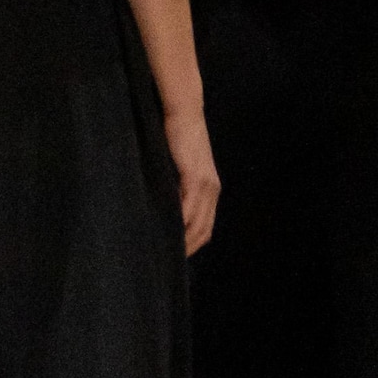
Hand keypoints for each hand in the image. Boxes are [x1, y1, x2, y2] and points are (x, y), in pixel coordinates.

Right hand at [165, 109, 220, 256]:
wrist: (185, 115)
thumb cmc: (178, 140)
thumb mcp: (182, 169)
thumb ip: (179, 189)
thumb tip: (165, 209)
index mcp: (211, 191)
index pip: (206, 228)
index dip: (193, 245)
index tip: (176, 257)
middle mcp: (212, 191)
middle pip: (203, 231)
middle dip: (187, 249)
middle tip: (167, 262)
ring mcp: (205, 184)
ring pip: (196, 224)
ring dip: (182, 240)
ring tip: (164, 252)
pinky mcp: (194, 177)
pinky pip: (188, 208)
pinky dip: (179, 223)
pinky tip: (167, 231)